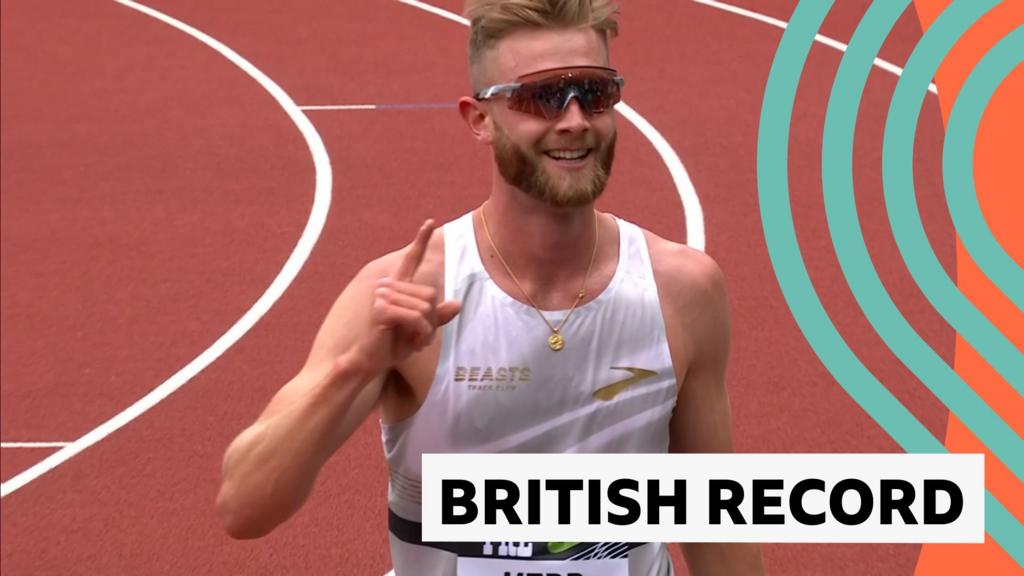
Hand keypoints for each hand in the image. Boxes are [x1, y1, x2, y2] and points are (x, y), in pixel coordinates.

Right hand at [348, 220, 460, 372]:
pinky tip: (413, 342)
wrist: (371, 360)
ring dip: (426, 329)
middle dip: (432, 321)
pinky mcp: (381, 309)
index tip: (430, 221)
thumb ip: (438, 316)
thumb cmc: (394, 344)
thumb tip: (458, 303)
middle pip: (430, 295)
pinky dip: (421, 333)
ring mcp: (383, 296)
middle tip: (421, 336)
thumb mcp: (421, 329)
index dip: (420, 241)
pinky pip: (416, 318)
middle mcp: (389, 286)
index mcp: (398, 286)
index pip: (411, 259)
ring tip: (414, 340)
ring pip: (426, 308)